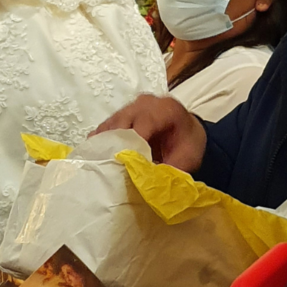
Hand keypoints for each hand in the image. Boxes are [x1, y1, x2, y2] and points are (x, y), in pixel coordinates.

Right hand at [92, 94, 206, 170]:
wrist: (189, 133)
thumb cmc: (189, 145)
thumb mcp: (187, 160)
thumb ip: (168, 170)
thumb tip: (145, 182)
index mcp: (166, 109)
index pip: (144, 123)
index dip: (131, 144)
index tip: (123, 164)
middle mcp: (146, 103)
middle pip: (122, 122)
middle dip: (114, 147)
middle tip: (108, 170)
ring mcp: (130, 107)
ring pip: (110, 125)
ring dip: (104, 146)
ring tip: (100, 167)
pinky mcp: (120, 115)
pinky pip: (105, 128)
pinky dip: (101, 143)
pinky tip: (98, 159)